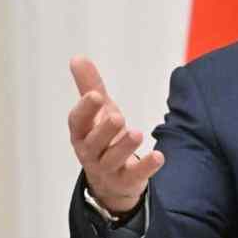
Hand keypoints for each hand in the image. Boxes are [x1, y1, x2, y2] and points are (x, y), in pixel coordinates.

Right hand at [68, 56, 164, 213]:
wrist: (110, 178)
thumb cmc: (103, 137)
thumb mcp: (98, 111)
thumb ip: (90, 86)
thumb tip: (77, 57)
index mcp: (82, 133)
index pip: (77, 122)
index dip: (85, 109)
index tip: (96, 95)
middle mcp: (91, 152)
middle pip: (93, 143)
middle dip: (104, 130)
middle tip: (117, 116)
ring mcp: (108, 169)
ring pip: (112, 160)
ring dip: (124, 147)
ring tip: (137, 133)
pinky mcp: (126, 180)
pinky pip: (135, 175)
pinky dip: (147, 166)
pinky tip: (159, 155)